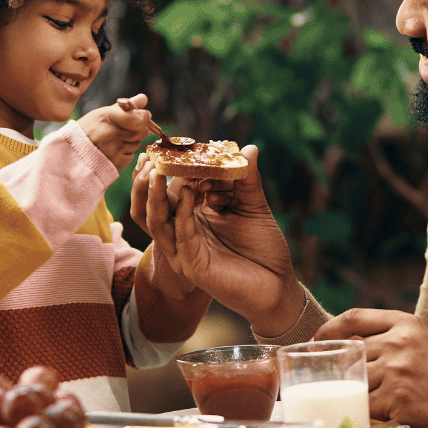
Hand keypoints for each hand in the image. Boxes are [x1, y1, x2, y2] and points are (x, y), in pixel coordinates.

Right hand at [78, 93, 151, 169]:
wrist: (71, 153)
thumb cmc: (88, 129)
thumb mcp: (102, 113)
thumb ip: (126, 107)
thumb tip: (143, 99)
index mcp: (109, 118)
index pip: (140, 118)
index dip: (144, 116)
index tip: (141, 115)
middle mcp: (113, 135)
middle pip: (142, 131)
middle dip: (138, 129)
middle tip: (127, 128)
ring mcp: (115, 151)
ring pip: (137, 144)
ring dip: (131, 141)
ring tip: (115, 139)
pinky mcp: (116, 164)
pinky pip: (131, 156)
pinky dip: (125, 152)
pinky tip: (113, 149)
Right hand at [133, 145, 304, 334]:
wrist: (277, 283)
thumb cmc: (263, 246)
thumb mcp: (253, 205)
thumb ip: (247, 179)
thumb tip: (249, 147)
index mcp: (194, 216)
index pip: (174, 188)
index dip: (173, 168)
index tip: (172, 144)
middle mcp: (184, 232)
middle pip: (157, 204)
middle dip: (150, 180)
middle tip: (151, 154)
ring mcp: (185, 250)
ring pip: (159, 221)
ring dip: (156, 196)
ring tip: (157, 171)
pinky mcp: (192, 266)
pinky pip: (181, 237)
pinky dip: (182, 214)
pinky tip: (187, 193)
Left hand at [313, 308, 427, 427]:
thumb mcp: (418, 341)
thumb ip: (386, 336)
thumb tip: (342, 342)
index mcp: (405, 322)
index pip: (354, 317)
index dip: (329, 329)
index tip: (317, 342)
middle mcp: (400, 341)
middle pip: (350, 351)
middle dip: (341, 368)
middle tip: (334, 379)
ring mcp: (397, 369)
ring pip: (354, 379)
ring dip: (355, 392)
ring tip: (369, 398)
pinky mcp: (396, 397)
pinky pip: (364, 403)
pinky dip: (364, 410)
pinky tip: (377, 412)